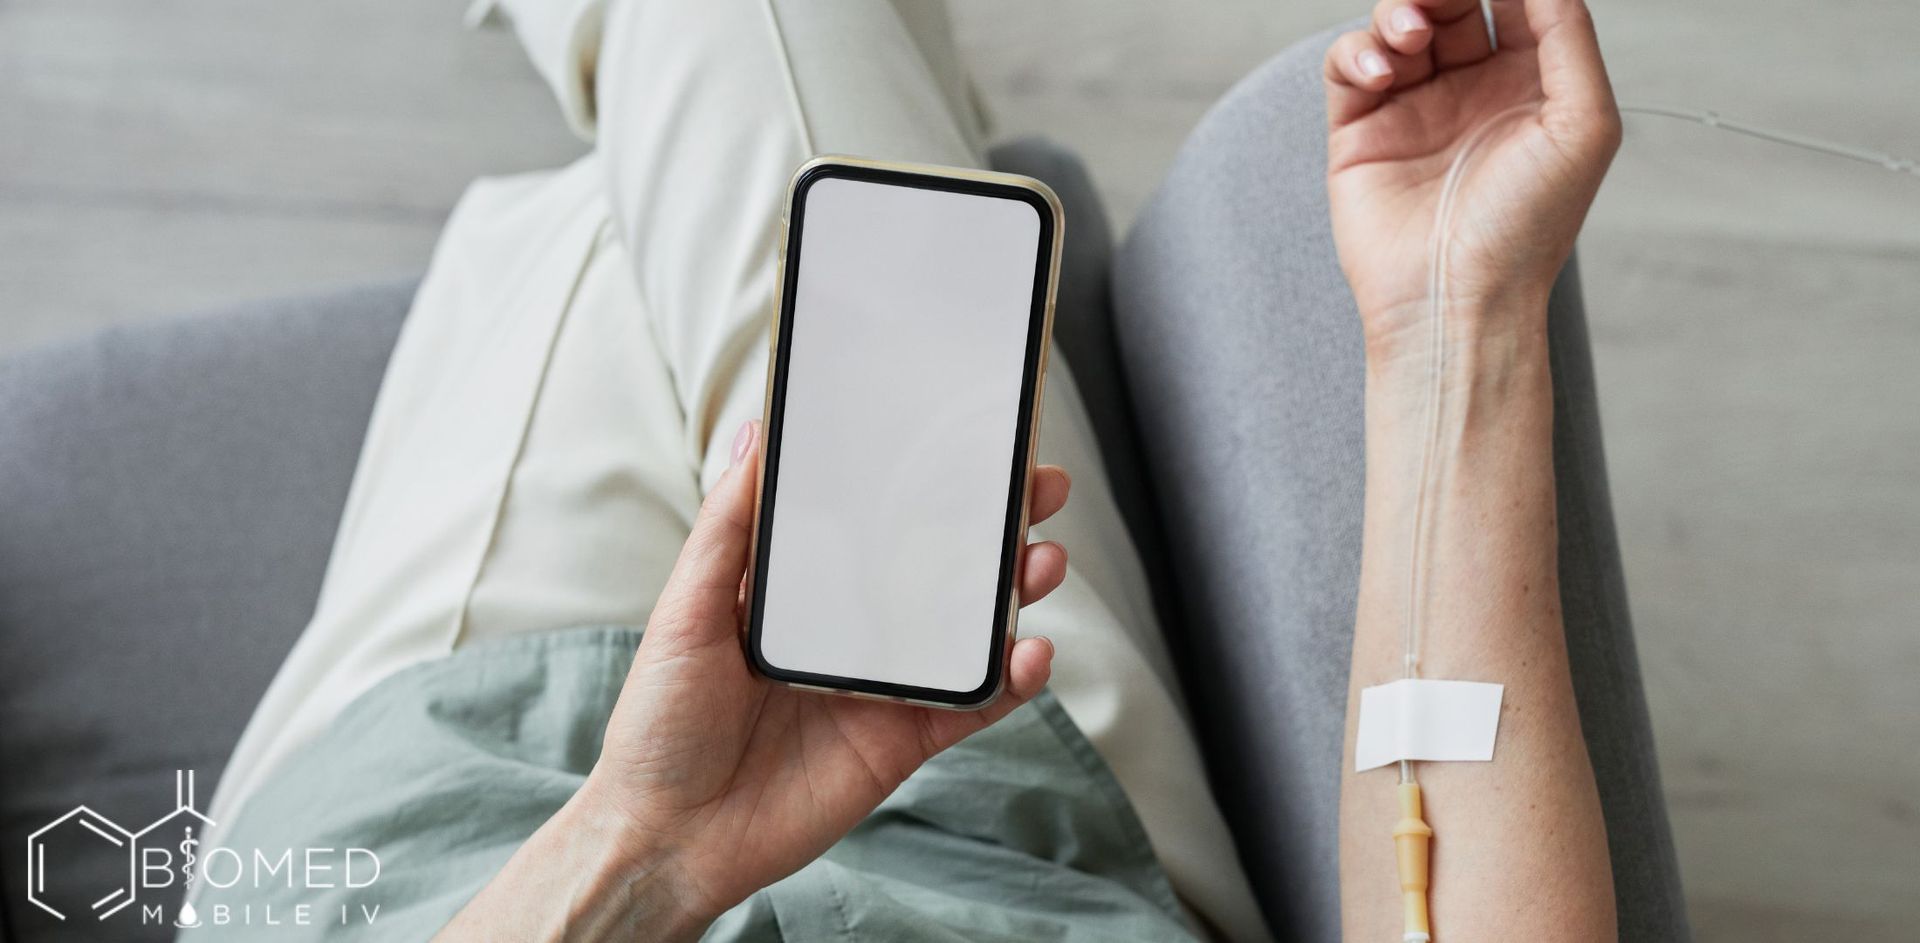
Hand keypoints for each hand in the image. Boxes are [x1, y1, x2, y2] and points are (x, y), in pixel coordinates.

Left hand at [583, 420, 1066, 927]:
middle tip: (1039, 487)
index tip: (970, 440)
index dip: (928, 481)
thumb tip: (756, 434)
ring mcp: (885, 683)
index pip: (879, 520)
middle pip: (941, 565)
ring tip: (1041, 562)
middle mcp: (853, 628)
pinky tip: (1030, 654)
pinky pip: (972, 704)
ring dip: (1017, 593)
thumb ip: (728, 526)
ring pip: (970, 628)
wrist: (667, 836)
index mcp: (805, 589)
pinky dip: (1011, 681)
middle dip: (998, 524)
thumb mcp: (685, 608)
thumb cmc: (659, 722)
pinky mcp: (905, 739)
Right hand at [1324, 0, 1620, 349]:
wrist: (1456, 298)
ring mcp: (1412, 109)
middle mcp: (1470, 93)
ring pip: (1396, 24)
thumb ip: (1570, 35)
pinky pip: (1348, 66)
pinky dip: (1359, 52)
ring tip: (1412, 34)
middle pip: (1453, 2)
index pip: (1517, 4)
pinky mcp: (1359, 131)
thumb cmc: (1527, 227)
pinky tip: (1384, 72)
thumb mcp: (1584, 124)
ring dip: (1401, 11)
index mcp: (1529, 87)